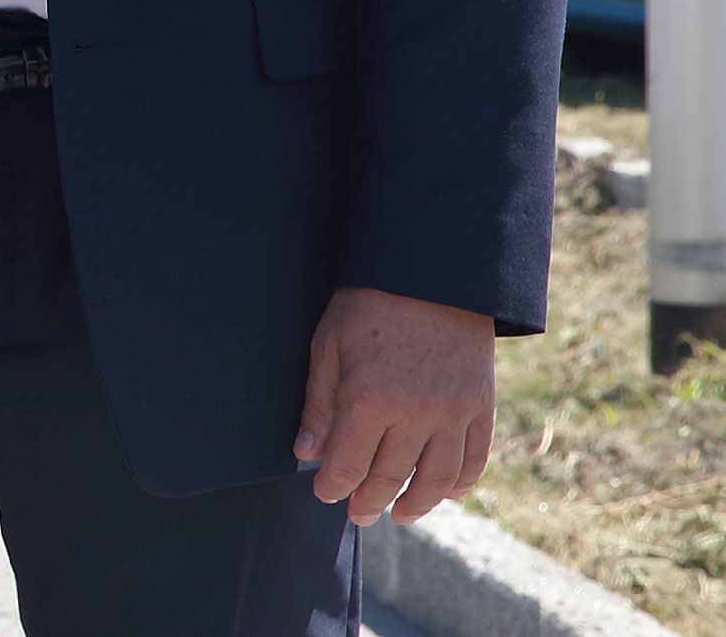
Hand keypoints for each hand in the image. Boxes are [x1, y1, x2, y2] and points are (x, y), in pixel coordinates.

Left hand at [293, 286, 495, 523]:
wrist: (431, 274)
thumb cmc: (368, 305)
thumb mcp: (328, 346)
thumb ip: (319, 404)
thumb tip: (307, 454)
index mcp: (369, 399)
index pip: (348, 464)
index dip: (334, 486)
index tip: (324, 494)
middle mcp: (415, 414)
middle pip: (390, 477)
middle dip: (369, 501)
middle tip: (358, 514)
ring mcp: (453, 413)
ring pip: (435, 479)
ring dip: (416, 503)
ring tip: (400, 514)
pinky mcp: (480, 406)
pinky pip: (473, 459)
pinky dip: (460, 483)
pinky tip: (445, 493)